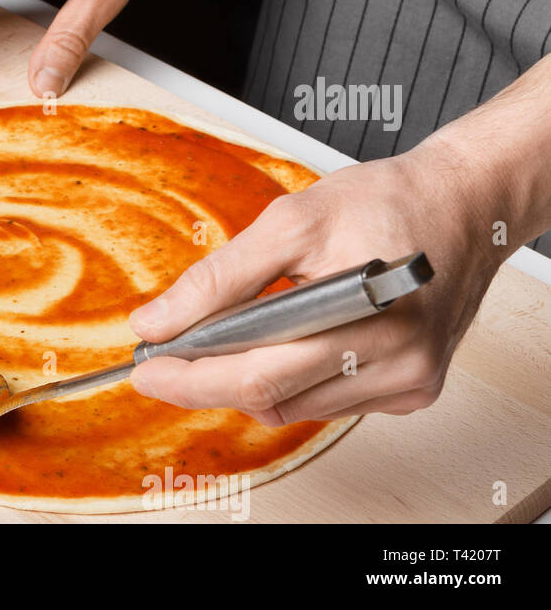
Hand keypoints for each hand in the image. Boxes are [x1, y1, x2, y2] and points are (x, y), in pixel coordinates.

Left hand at [126, 139, 510, 425]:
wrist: (465, 204)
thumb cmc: (387, 203)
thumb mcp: (290, 221)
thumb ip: (219, 278)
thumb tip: (158, 321)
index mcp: (368, 316)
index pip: (258, 375)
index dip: (192, 380)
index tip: (145, 369)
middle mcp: (397, 362)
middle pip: (271, 398)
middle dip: (206, 382)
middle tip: (163, 360)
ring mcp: (408, 382)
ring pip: (295, 407)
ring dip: (252, 378)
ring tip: (236, 333)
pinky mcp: (412, 390)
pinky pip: (326, 402)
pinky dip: (293, 379)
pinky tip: (293, 340)